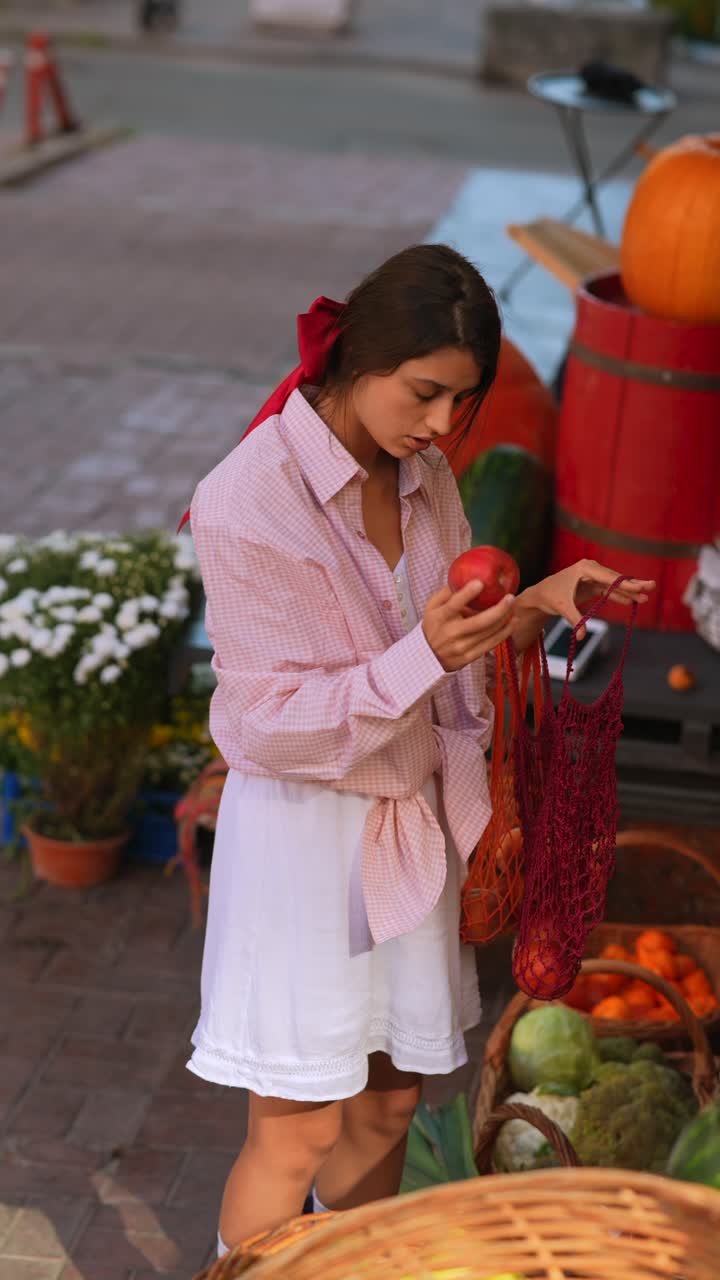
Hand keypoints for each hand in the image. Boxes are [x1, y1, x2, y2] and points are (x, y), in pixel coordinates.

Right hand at [422, 580, 515, 671]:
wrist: (426, 657)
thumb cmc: (432, 626)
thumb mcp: (432, 608)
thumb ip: (446, 593)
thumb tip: (464, 577)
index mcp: (440, 618)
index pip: (454, 605)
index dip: (467, 594)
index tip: (480, 583)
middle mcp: (451, 633)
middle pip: (479, 622)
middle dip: (499, 609)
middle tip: (510, 597)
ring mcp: (461, 647)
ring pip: (489, 633)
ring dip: (505, 620)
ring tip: (514, 608)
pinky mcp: (468, 657)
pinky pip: (490, 644)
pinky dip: (504, 633)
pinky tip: (512, 622)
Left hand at [521, 559, 655, 639]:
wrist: (540, 594)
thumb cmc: (550, 596)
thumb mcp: (562, 607)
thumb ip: (575, 620)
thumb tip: (581, 637)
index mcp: (584, 568)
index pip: (608, 577)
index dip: (624, 584)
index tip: (639, 587)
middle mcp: (591, 568)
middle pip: (615, 578)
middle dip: (633, 585)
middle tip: (651, 587)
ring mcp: (593, 575)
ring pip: (615, 584)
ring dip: (629, 591)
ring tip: (645, 598)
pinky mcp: (593, 584)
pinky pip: (610, 590)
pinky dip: (620, 596)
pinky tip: (631, 601)